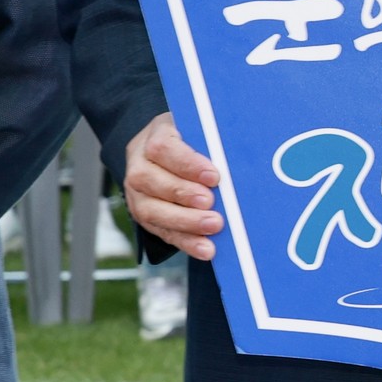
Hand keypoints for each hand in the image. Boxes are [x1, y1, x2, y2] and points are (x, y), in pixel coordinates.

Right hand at [125, 113, 223, 259]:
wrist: (165, 151)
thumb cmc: (193, 140)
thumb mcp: (202, 132)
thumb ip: (215, 144)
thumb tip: (244, 158)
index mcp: (155, 136)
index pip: (164, 148)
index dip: (188, 164)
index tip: (214, 176)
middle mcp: (139, 165)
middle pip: (151, 181)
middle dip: (183, 194)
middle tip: (211, 204)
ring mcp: (137, 193)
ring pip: (151, 210)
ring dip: (184, 222)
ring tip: (213, 226)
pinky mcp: (144, 215)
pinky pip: (161, 231)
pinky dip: (185, 241)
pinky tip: (205, 249)